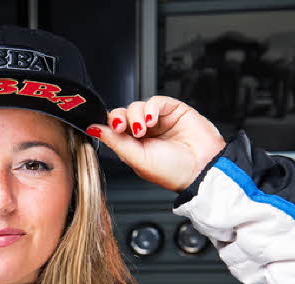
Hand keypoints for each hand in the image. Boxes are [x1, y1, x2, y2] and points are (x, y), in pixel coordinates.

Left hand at [86, 96, 225, 191]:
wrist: (201, 168)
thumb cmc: (172, 171)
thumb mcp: (137, 159)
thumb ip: (116, 142)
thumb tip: (94, 129)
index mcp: (132, 146)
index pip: (114, 128)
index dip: (109, 125)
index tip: (107, 128)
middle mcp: (144, 132)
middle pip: (123, 114)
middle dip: (120, 118)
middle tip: (122, 127)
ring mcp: (158, 120)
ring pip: (137, 106)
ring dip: (136, 115)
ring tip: (143, 129)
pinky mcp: (173, 110)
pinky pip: (156, 101)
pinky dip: (151, 108)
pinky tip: (152, 120)